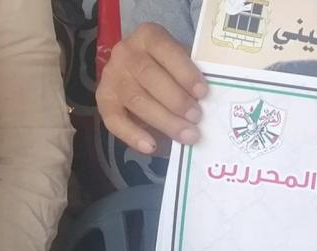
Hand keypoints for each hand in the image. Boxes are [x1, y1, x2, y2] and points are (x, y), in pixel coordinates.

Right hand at [96, 23, 207, 154]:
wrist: (142, 75)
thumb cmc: (172, 70)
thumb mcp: (184, 64)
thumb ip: (193, 76)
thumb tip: (212, 102)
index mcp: (149, 37)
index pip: (166, 50)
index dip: (185, 72)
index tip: (203, 93)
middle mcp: (126, 52)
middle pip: (149, 76)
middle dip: (176, 100)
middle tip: (197, 118)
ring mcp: (112, 76)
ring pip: (136, 100)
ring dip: (164, 121)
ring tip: (187, 136)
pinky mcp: (104, 99)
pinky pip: (114, 119)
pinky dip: (132, 135)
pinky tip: (151, 147)